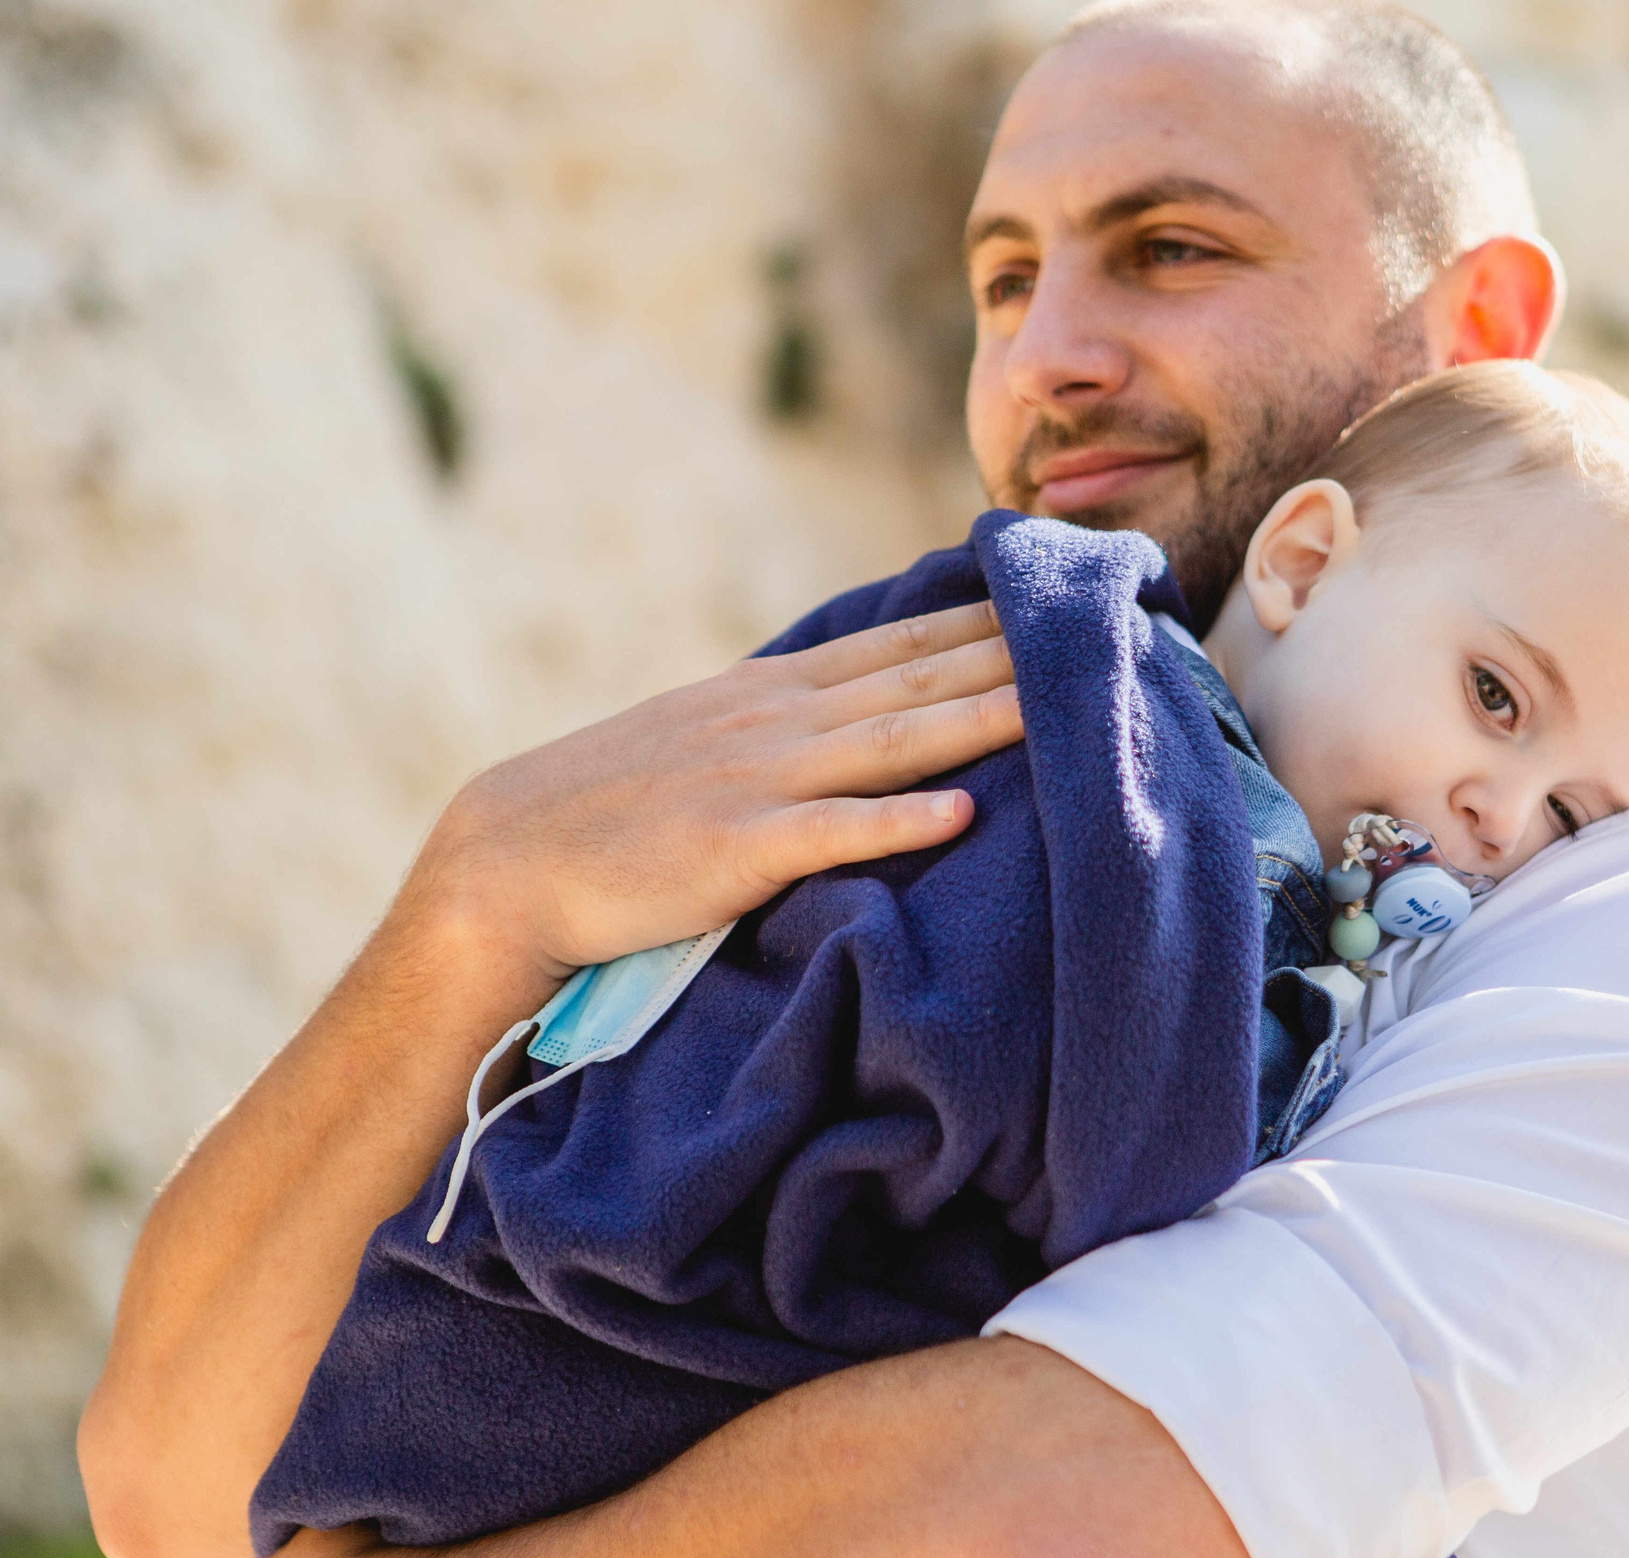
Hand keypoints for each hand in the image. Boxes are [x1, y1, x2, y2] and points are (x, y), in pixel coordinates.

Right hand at [416, 601, 1021, 980]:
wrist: (506, 865)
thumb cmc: (614, 813)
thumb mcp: (707, 742)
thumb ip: (789, 724)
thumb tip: (867, 711)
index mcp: (774, 694)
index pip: (899, 645)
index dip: (984, 621)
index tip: (1061, 599)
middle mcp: (777, 723)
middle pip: (915, 680)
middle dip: (1009, 654)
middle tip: (1099, 626)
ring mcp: (758, 783)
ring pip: (891, 742)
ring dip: (978, 720)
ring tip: (1056, 701)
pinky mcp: (735, 851)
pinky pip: (829, 834)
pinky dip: (895, 822)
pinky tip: (961, 813)